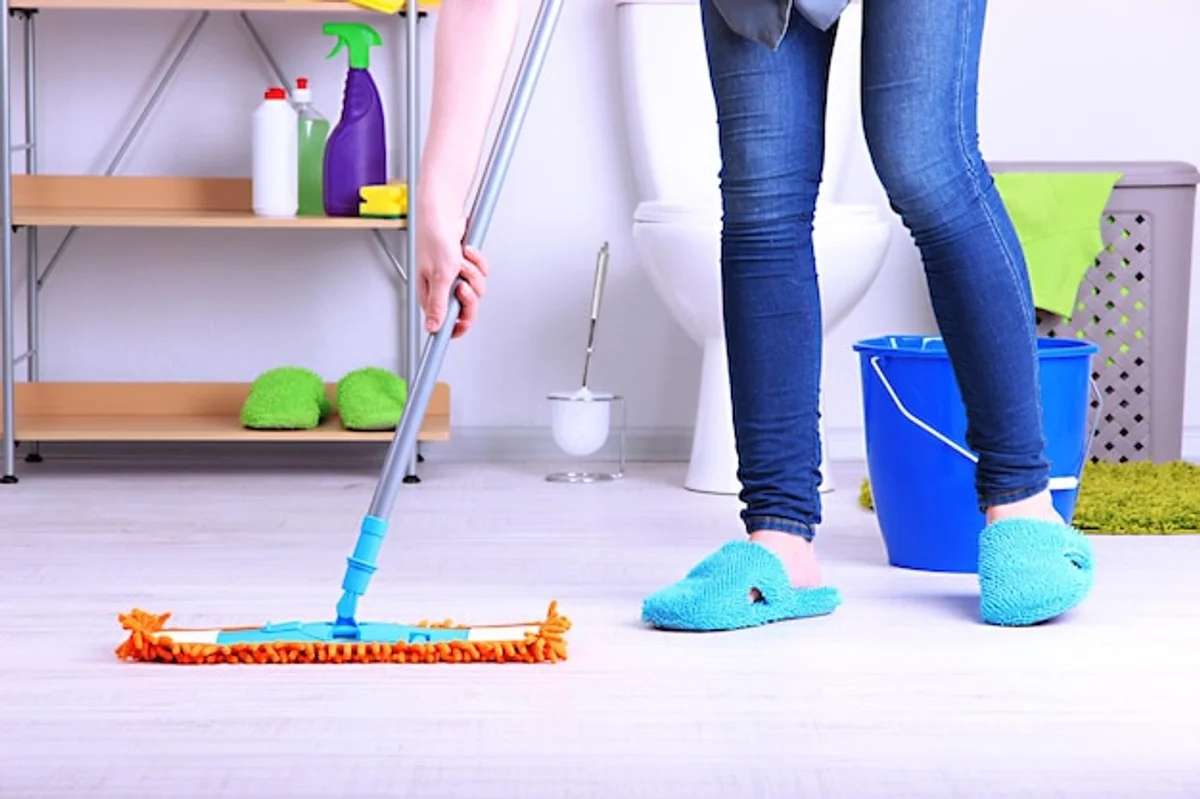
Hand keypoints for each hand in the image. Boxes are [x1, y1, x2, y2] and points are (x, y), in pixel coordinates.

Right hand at [416, 214, 489, 338]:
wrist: (442, 216)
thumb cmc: (434, 240)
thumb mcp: (439, 277)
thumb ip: (438, 305)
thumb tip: (433, 328)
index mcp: (432, 297)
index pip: (446, 324)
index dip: (457, 326)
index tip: (464, 324)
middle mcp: (443, 289)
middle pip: (467, 307)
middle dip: (469, 294)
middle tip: (463, 284)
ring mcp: (455, 278)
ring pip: (477, 289)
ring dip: (472, 273)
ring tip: (460, 262)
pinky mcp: (465, 266)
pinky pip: (481, 272)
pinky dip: (477, 261)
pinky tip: (465, 252)